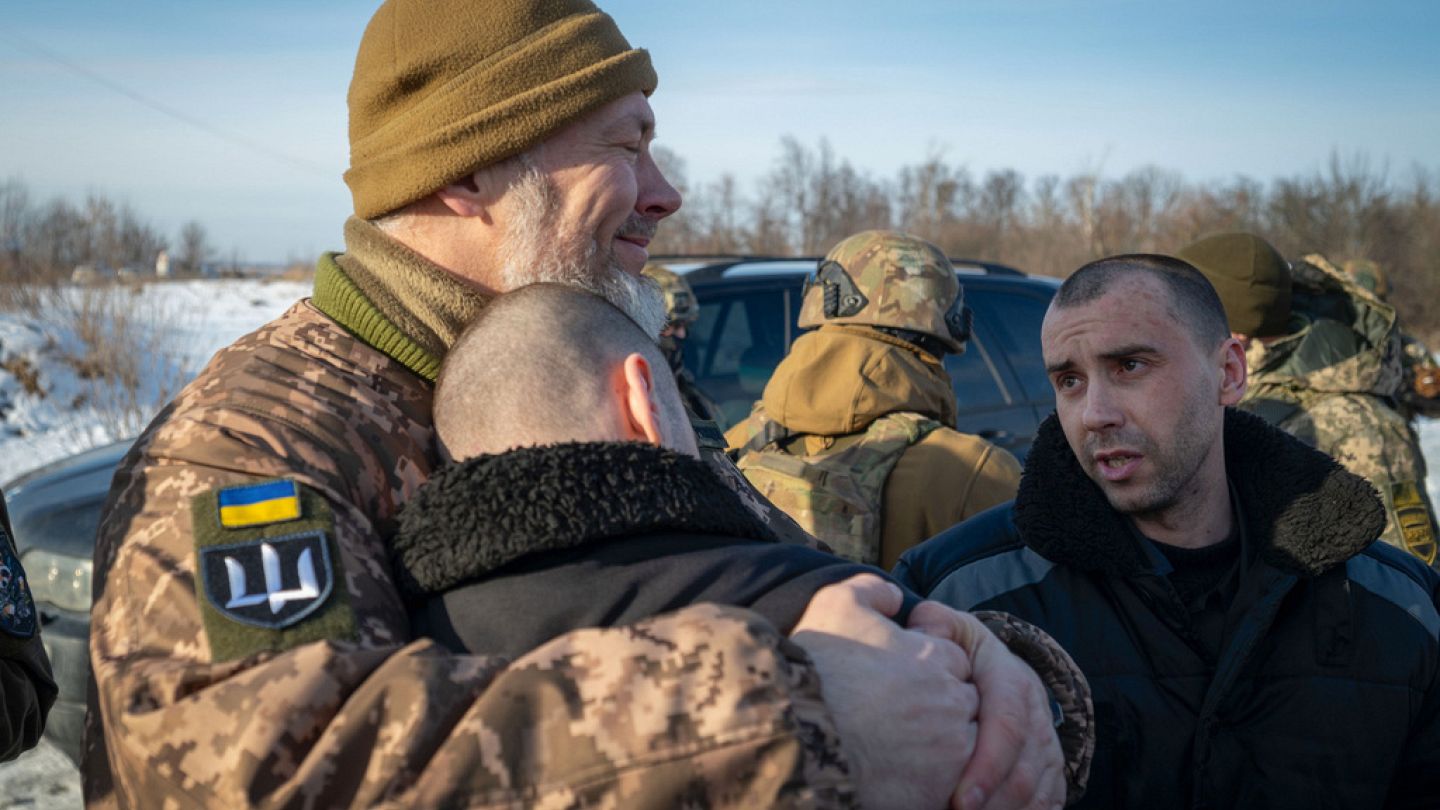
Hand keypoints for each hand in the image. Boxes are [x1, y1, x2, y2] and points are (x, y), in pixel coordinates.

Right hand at [789, 574, 978, 809]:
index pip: (953, 662)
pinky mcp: (935, 792)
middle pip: (961, 705)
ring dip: (937, 747)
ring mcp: (948, 753)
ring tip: (893, 745)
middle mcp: (951, 703)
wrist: (794, 733)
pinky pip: (945, 784)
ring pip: (959, 748)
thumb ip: (871, 591)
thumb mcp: (836, 605)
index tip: (895, 681)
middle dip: (937, 708)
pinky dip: (926, 780)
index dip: (923, 670)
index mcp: (935, 658)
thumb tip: (893, 596)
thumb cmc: (816, 669)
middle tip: (895, 714)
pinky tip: (892, 770)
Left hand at [908, 602, 1065, 809]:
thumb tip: (918, 630)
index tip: (959, 800)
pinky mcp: (1049, 767)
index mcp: (1011, 678)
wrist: (994, 664)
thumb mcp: (947, 628)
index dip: (986, 766)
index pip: (1007, 725)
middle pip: (1024, 769)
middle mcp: (1035, 711)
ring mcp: (1046, 741)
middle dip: (993, 804)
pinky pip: (1048, 801)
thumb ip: (932, 626)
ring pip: (1038, 791)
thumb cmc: (958, 650)